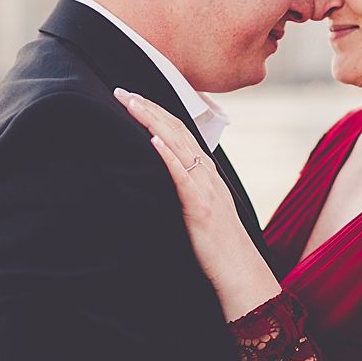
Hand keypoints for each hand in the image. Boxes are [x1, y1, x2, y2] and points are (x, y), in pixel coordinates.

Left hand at [115, 88, 281, 320]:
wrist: (239, 270)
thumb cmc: (218, 243)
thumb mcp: (200, 207)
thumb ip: (186, 188)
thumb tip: (165, 176)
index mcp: (205, 171)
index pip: (179, 130)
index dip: (156, 110)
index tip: (133, 96)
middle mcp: (206, 173)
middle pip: (175, 129)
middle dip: (148, 107)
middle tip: (122, 90)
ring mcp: (204, 187)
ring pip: (177, 144)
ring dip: (152, 120)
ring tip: (131, 103)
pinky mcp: (200, 206)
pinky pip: (182, 176)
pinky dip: (167, 154)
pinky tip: (152, 139)